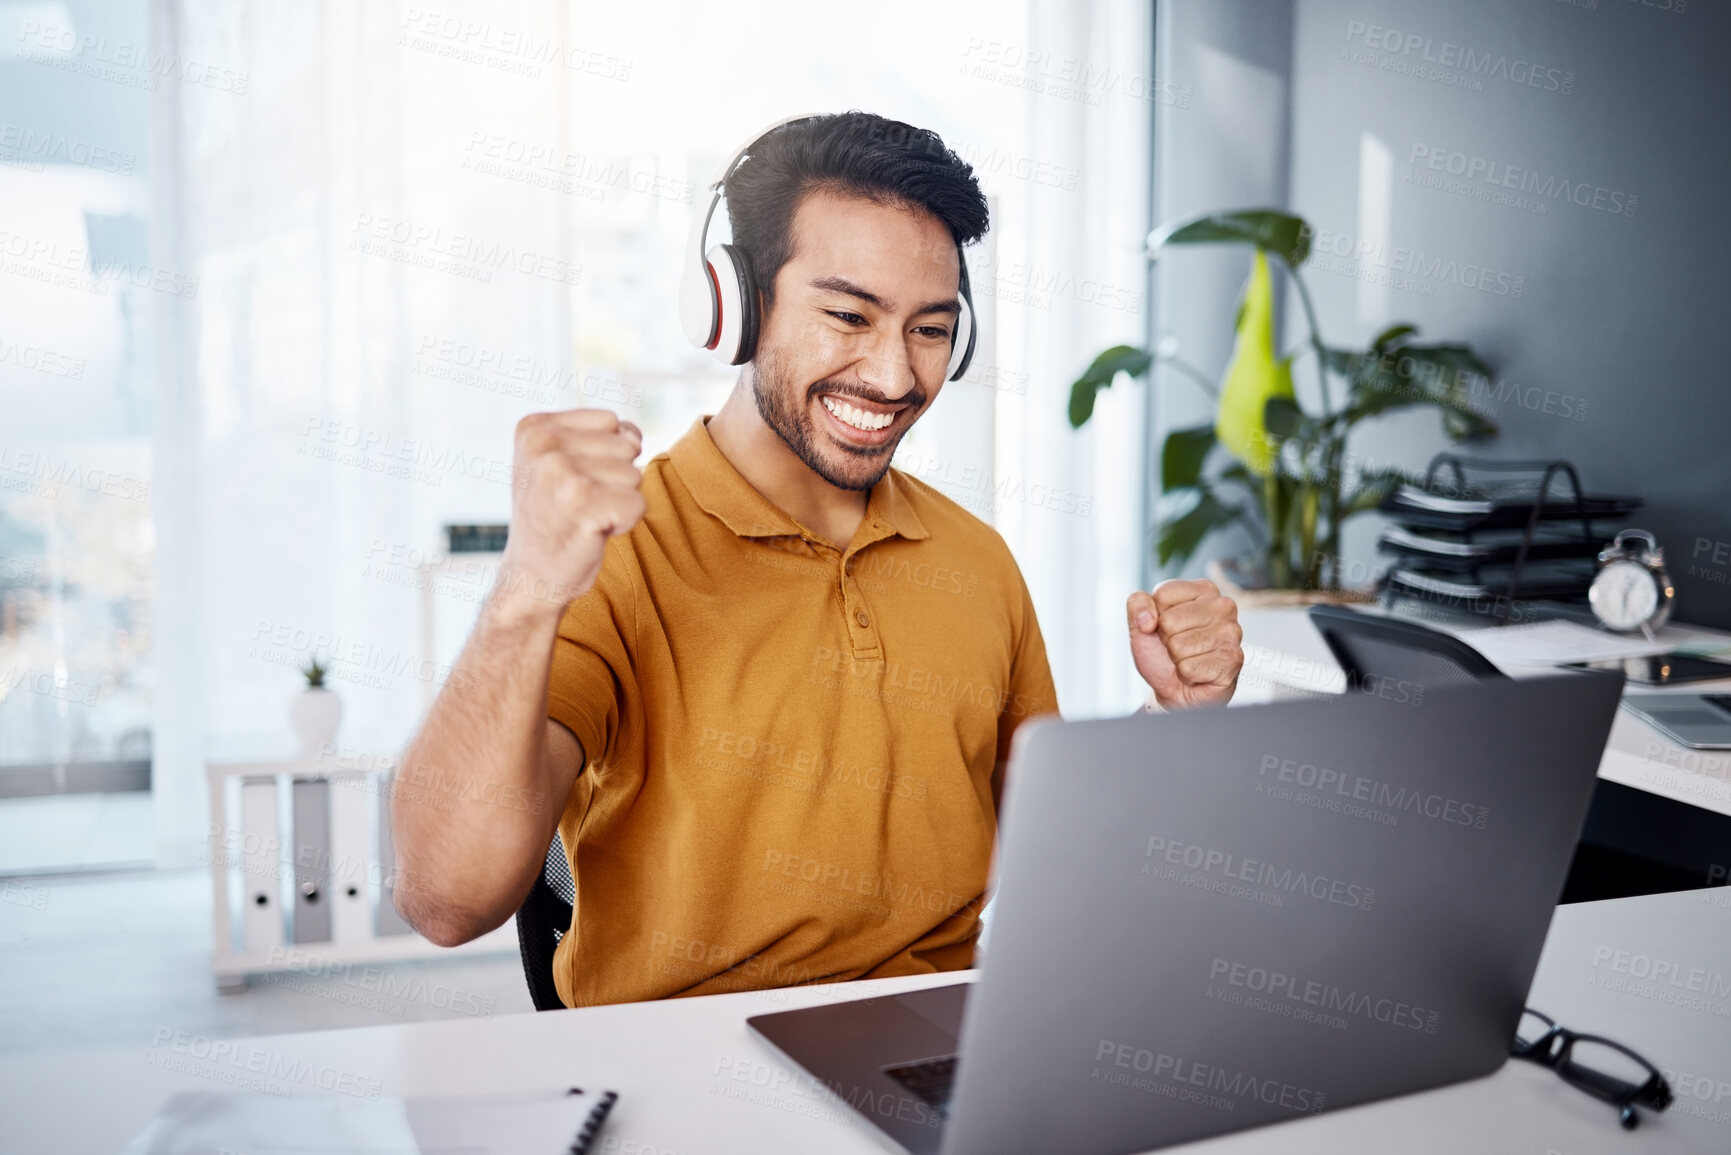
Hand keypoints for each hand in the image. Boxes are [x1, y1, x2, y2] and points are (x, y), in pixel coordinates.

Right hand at [495, 409, 645, 614]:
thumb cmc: (555, 517)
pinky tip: (592, 532)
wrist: (530, 577)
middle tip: (578, 505)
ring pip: (635, 475)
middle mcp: (543, 445)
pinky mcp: (584, 504)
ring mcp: (562, 473)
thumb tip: (635, 435)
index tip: (571, 484)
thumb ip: (603, 436)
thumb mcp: (564, 462)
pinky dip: (625, 523)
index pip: (611, 422)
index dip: (605, 458)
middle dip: (614, 480)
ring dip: (618, 502)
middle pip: (627, 446)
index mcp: (534, 428)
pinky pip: (639, 503)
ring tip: (582, 517)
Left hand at [1126, 579, 1243, 709]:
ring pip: (1179, 646)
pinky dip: (1186, 675)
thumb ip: (1137, 604)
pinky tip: (1198, 673)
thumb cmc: (1162, 653)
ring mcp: (1232, 633)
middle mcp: (1223, 606)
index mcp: (1203, 589)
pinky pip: (1189, 668)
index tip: (1166, 628)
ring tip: (1189, 659)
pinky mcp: (1233, 660)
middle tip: (1179, 647)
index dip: (1156, 616)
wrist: (1174, 690)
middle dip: (1167, 640)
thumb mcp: (1140, 623)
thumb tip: (1148, 618)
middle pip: (1170, 621)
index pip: (1163, 594)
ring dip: (1177, 659)